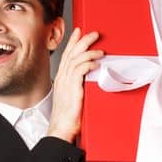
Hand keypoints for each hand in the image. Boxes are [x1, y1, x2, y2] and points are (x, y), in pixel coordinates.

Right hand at [48, 27, 102, 142]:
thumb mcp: (73, 97)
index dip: (73, 42)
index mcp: (62, 79)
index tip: (79, 32)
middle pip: (71, 54)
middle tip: (93, 33)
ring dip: (89, 52)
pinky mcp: (72, 90)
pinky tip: (95, 63)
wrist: (61, 129)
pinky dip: (87, 65)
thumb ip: (79, 85)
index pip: (66, 55)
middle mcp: (62, 79)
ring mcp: (66, 84)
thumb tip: (91, 77)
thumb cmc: (68, 117)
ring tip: (100, 50)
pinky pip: (79, 72)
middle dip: (82, 41)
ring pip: (75, 60)